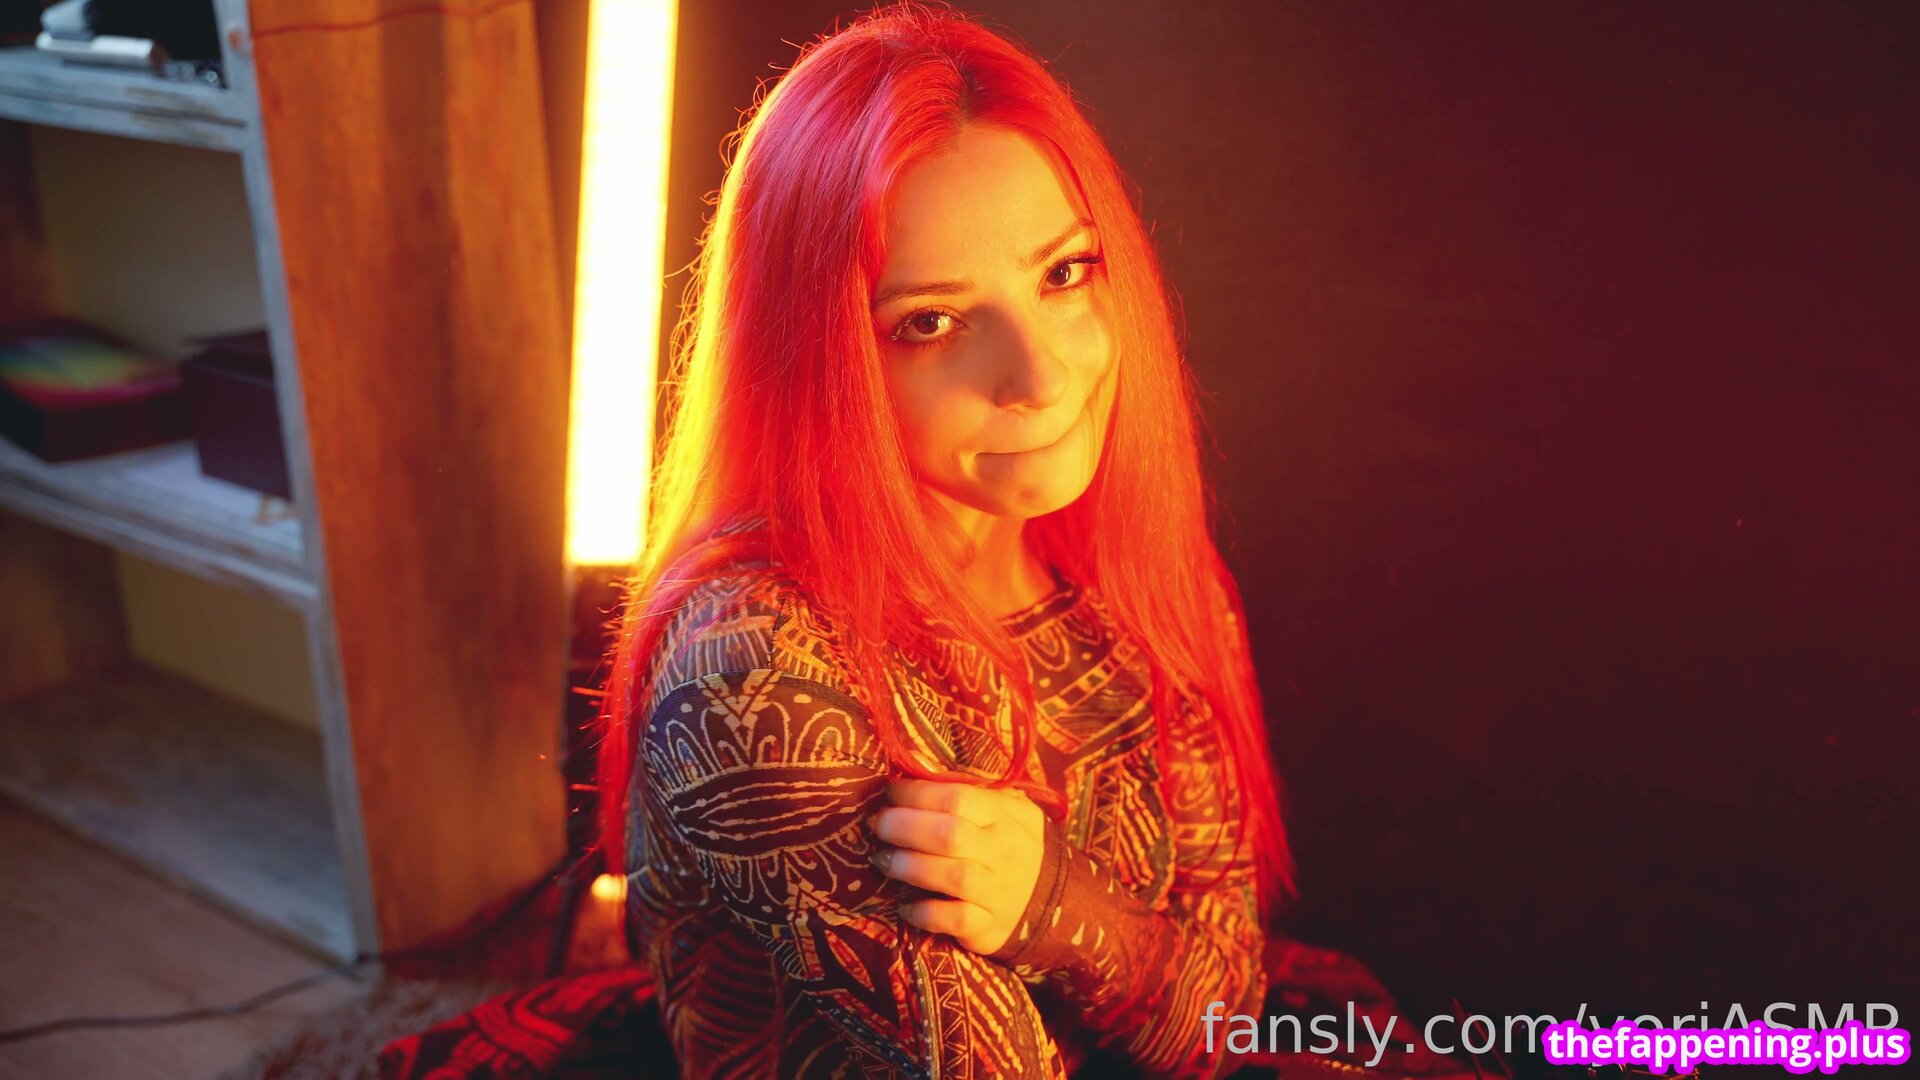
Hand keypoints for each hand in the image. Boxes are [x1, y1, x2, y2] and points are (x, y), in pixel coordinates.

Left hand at [867, 779, 1046, 955]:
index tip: (889, 792)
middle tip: (877, 825)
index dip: (917, 794)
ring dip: (908, 866)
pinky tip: (904, 906)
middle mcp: (1003, 851)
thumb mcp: (1004, 809)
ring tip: (881, 860)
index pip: (958, 797)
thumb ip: (967, 790)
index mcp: (1005, 814)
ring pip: (952, 876)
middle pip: (950, 835)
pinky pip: (955, 920)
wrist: (1057, 898)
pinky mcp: (989, 927)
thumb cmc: (1013, 843)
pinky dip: (925, 912)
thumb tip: (916, 766)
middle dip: (904, 827)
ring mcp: (998, 892)